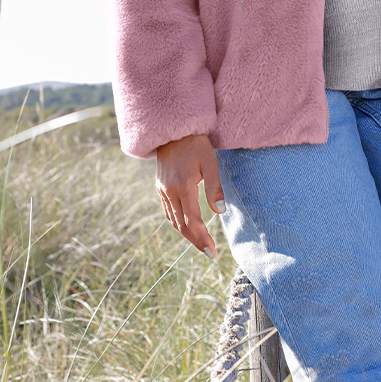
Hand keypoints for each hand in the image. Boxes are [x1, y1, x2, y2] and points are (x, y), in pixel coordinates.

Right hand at [155, 134, 226, 256]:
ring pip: (173, 220)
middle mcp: (170, 191)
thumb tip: (220, 212)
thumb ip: (215, 188)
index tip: (213, 252)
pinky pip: (167, 211)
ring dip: (186, 233)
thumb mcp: (210, 163)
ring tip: (200, 241)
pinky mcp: (160, 186)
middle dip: (195, 241)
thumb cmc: (196, 144)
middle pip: (181, 225)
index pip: (193, 221)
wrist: (174, 129)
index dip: (203, 238)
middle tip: (209, 252)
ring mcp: (162, 189)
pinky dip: (177, 222)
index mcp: (183, 186)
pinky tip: (186, 225)